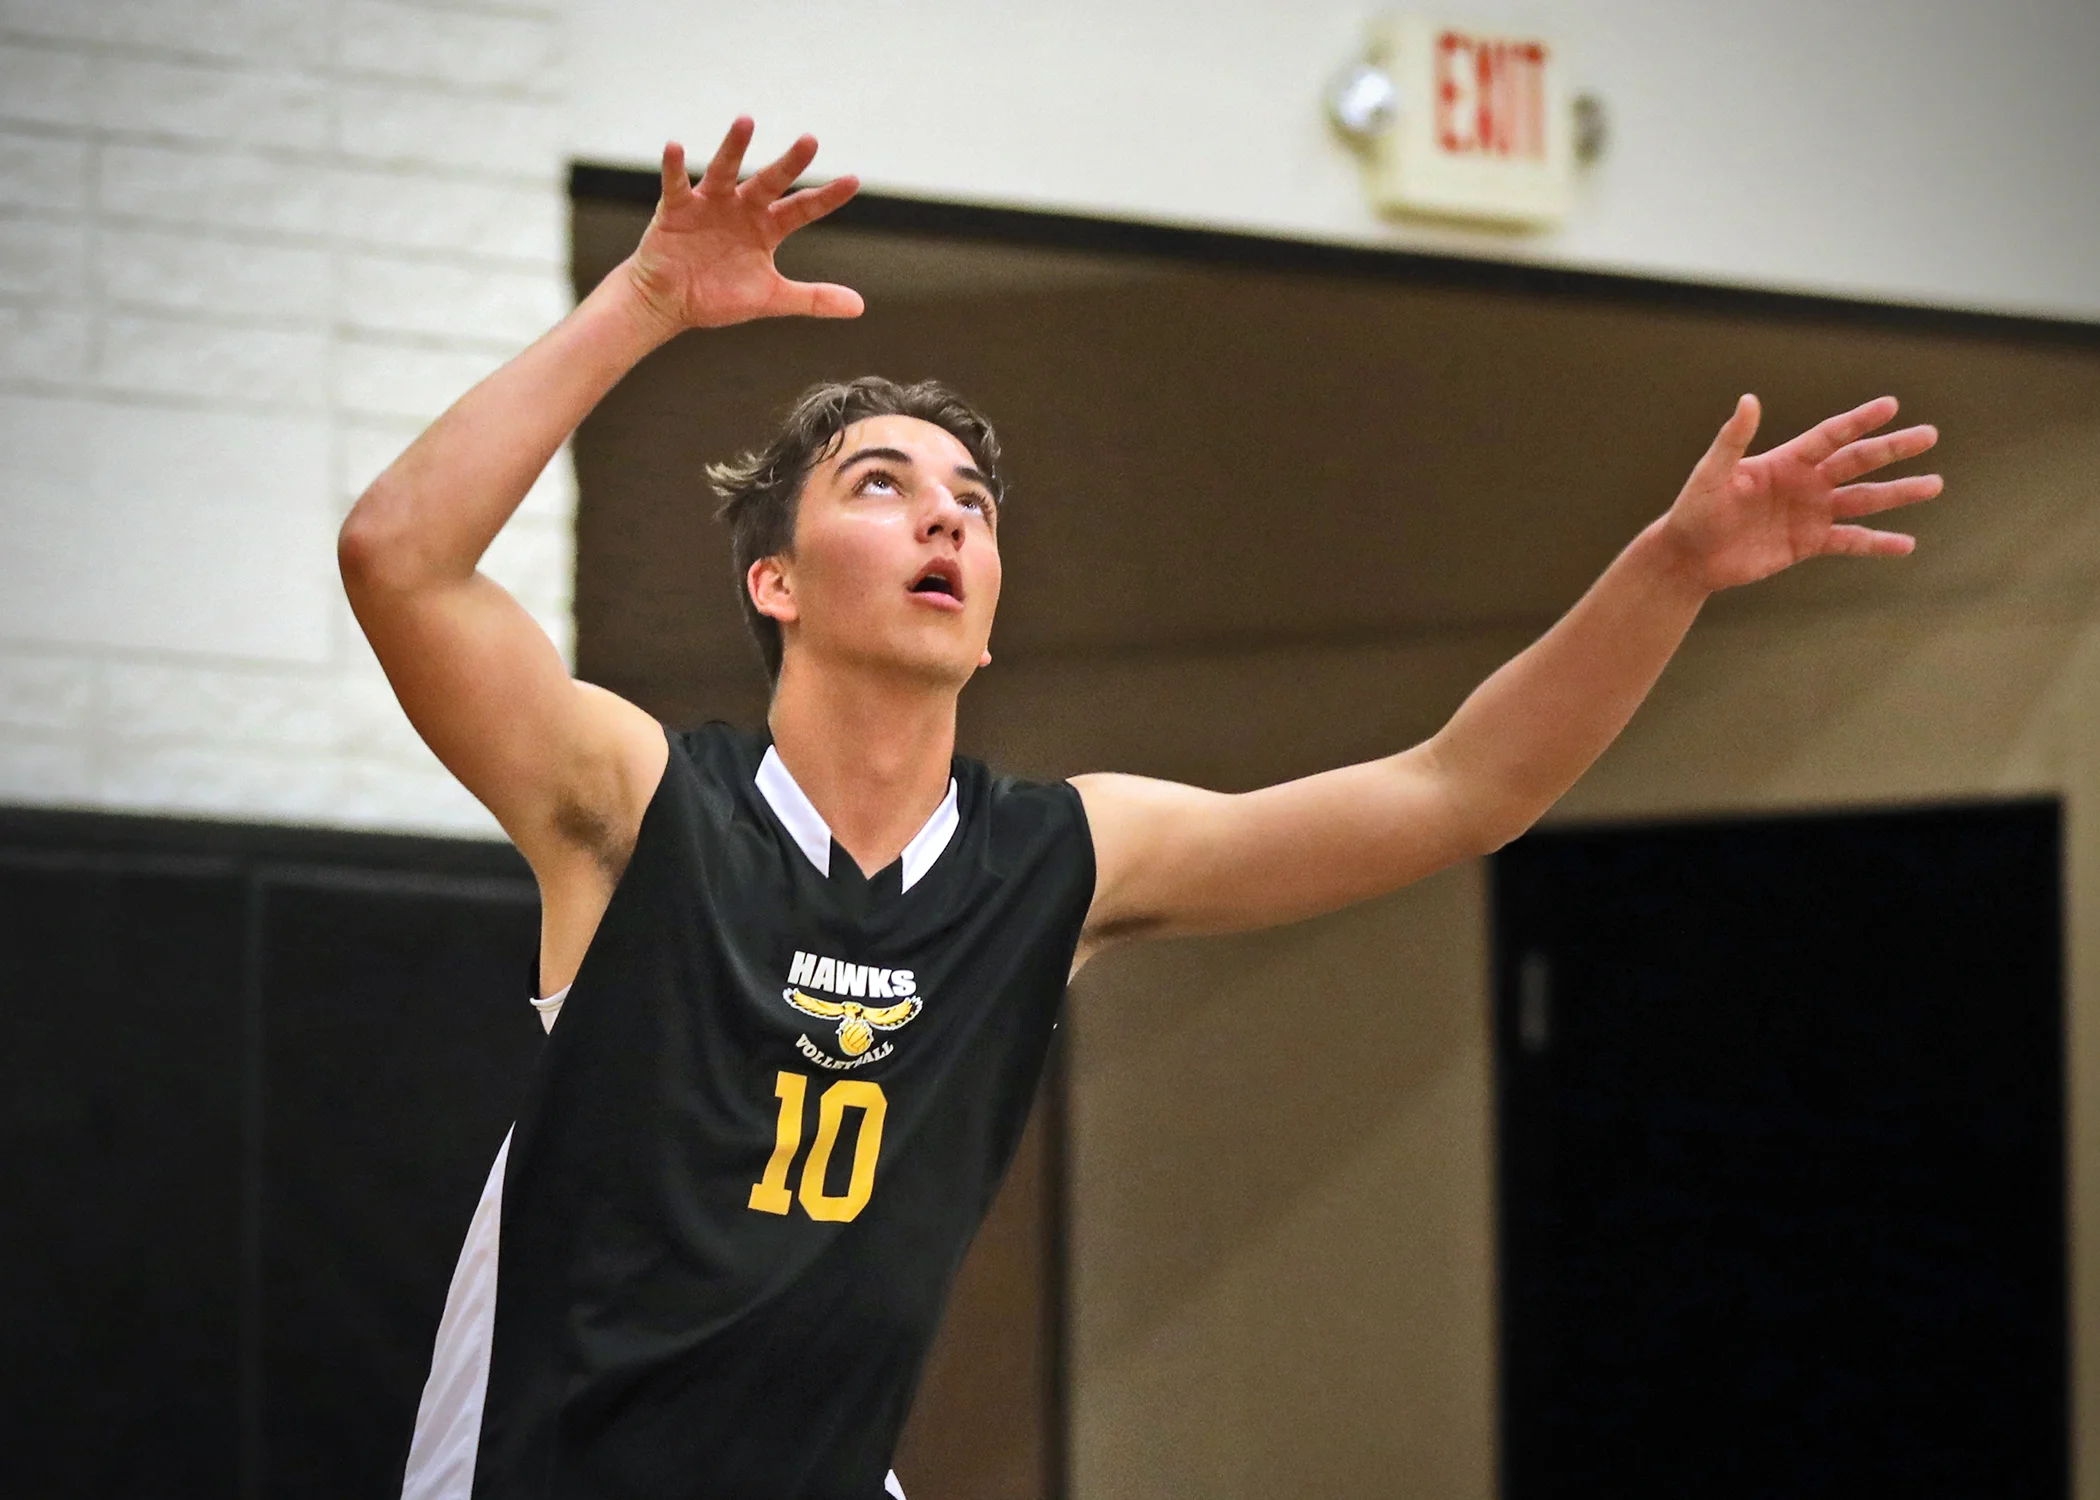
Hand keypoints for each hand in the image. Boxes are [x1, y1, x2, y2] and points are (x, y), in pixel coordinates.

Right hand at [625, 118, 863, 333]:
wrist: (671, 302)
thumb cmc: (719, 295)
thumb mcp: (771, 299)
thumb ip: (813, 299)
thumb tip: (859, 308)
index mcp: (767, 227)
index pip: (803, 207)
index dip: (827, 196)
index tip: (853, 180)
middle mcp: (742, 208)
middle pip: (769, 181)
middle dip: (789, 163)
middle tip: (811, 141)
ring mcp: (710, 204)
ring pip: (724, 171)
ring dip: (734, 147)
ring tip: (745, 122)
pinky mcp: (676, 208)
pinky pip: (676, 184)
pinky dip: (674, 166)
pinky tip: (675, 147)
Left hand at [1658, 394, 1941, 591]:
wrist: (1689, 556)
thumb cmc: (1695, 510)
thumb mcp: (1711, 474)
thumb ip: (1732, 440)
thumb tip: (1749, 399)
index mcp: (1785, 461)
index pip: (1830, 436)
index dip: (1859, 421)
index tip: (1891, 405)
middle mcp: (1804, 483)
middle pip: (1857, 462)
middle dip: (1893, 449)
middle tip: (1930, 435)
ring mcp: (1810, 513)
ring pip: (1863, 500)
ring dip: (1898, 494)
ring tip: (1934, 485)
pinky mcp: (1808, 544)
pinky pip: (1850, 541)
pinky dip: (1877, 544)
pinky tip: (1906, 544)